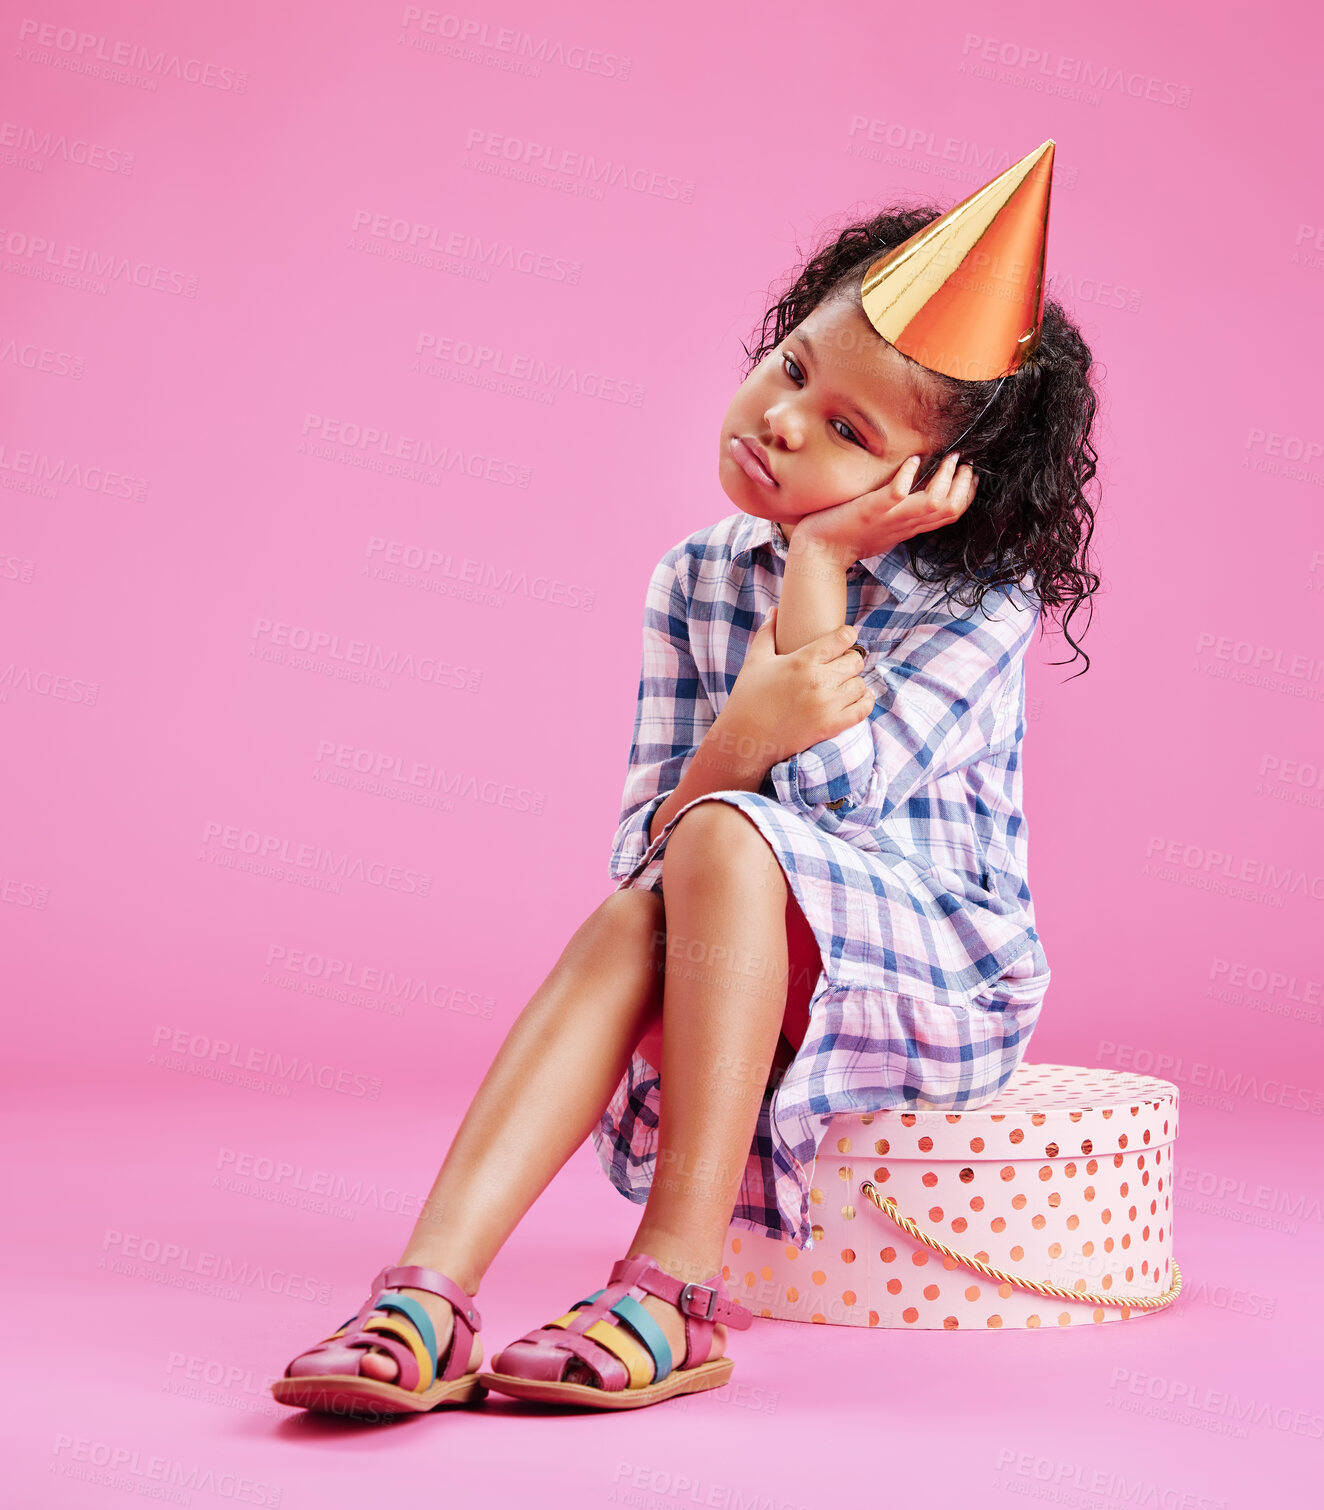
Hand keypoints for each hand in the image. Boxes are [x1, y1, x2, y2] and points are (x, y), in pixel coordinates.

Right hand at [716, 605, 872, 769]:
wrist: (745, 739)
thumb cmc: (748, 698)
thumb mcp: (755, 661)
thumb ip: (767, 632)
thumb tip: (774, 610)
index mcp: (802, 660)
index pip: (843, 638)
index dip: (847, 636)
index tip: (843, 640)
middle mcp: (818, 680)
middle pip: (856, 661)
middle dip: (850, 660)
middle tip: (840, 665)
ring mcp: (827, 705)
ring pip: (861, 684)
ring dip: (854, 683)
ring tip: (843, 684)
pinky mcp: (831, 726)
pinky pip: (863, 709)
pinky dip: (864, 702)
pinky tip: (856, 699)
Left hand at [793, 450, 977, 564]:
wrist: (818, 553)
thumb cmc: (846, 538)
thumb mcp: (882, 527)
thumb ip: (899, 514)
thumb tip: (910, 494)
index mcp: (908, 528)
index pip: (949, 514)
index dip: (966, 495)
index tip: (971, 475)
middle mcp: (904, 525)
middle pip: (948, 509)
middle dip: (963, 484)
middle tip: (965, 462)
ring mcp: (888, 518)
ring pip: (932, 503)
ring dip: (945, 478)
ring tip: (948, 459)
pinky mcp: (870, 511)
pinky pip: (896, 494)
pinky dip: (907, 476)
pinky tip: (911, 460)